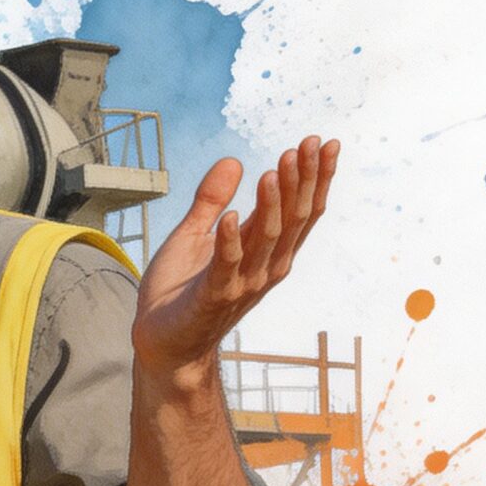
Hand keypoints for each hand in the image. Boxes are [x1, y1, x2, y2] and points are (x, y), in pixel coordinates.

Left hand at [132, 134, 338, 382]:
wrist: (163, 343)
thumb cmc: (179, 291)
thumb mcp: (193, 235)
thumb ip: (211, 201)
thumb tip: (233, 160)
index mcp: (264, 251)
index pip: (299, 210)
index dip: (313, 177)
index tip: (322, 142)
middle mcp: (264, 267)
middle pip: (294, 218)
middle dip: (303, 180)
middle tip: (308, 143)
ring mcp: (242, 283)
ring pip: (267, 239)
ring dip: (272, 203)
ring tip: (273, 169)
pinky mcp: (213, 297)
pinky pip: (226, 267)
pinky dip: (229, 242)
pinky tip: (231, 217)